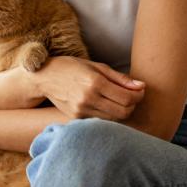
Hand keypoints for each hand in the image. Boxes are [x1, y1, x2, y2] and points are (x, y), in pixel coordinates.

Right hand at [31, 56, 145, 120]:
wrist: (45, 77)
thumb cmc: (72, 67)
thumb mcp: (97, 66)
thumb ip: (120, 78)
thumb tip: (141, 86)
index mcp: (95, 83)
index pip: (127, 98)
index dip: (139, 96)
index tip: (140, 90)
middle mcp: (88, 99)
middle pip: (123, 112)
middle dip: (133, 105)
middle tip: (132, 96)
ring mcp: (81, 111)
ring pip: (114, 119)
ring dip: (122, 111)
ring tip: (119, 100)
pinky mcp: (76, 118)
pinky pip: (101, 120)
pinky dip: (108, 115)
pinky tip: (106, 105)